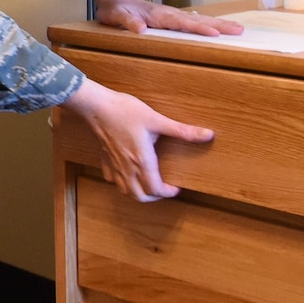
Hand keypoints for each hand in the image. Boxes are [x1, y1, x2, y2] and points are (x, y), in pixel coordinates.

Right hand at [61, 78, 214, 201]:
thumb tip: (207, 134)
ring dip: (138, 192)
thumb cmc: (124, 111)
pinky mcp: (104, 158)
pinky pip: (112, 179)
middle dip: (154, 197)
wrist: (96, 106)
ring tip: (147, 184)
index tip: (176, 187)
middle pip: (140, 196)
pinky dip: (121, 182)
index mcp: (142, 161)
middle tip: (163, 189)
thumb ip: (182, 131)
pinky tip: (126, 173)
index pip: (155, 189)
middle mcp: (127, 168)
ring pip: (125, 190)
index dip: (168, 193)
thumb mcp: (157, 119)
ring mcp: (114, 164)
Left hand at [94, 0, 243, 37]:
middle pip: (197, 20)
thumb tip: (141, 29)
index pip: (182, 23)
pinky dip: (208, 23)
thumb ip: (128, 22)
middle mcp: (169, 13)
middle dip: (219, 25)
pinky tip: (219, 28)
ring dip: (218, 23)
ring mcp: (172, 14)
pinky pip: (193, 21)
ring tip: (238, 28)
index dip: (199, 29)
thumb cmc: (115, 9)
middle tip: (239, 30)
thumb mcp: (116, 16)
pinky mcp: (172, 17)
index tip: (216, 34)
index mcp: (159, 15)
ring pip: (199, 19)